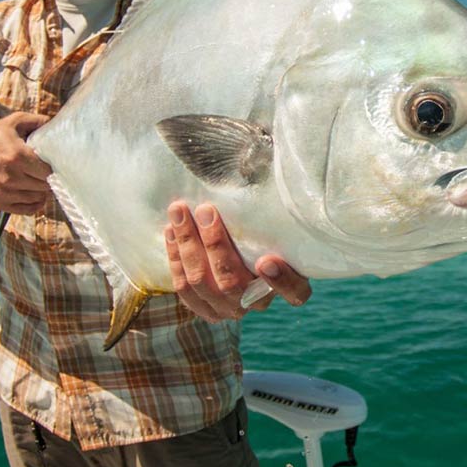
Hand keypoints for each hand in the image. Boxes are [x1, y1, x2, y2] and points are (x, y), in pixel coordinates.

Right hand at [0, 112, 52, 213]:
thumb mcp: (14, 122)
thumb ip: (38, 120)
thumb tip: (57, 123)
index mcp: (17, 156)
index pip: (48, 171)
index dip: (54, 168)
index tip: (54, 164)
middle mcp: (11, 176)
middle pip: (44, 185)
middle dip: (48, 178)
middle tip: (46, 172)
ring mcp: (4, 192)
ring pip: (38, 197)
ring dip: (42, 190)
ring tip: (39, 180)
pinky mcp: (0, 203)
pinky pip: (27, 210)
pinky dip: (34, 203)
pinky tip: (34, 193)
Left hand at [164, 201, 311, 321]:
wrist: (242, 253)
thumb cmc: (267, 230)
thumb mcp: (278, 221)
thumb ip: (274, 208)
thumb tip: (261, 157)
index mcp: (290, 286)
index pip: (295, 292)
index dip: (281, 280)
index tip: (266, 260)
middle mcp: (258, 302)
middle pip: (232, 282)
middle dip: (215, 244)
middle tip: (206, 211)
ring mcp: (229, 309)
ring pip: (202, 282)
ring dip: (188, 245)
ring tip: (179, 212)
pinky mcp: (204, 309)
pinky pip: (184, 288)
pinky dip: (176, 257)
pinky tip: (171, 232)